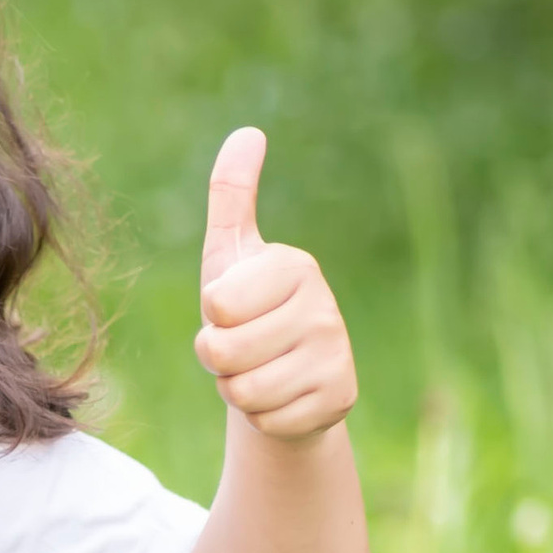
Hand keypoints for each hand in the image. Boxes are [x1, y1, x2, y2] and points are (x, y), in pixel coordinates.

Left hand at [193, 127, 356, 440]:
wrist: (288, 378)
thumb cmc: (250, 309)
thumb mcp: (232, 253)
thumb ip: (232, 195)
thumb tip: (248, 131)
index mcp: (296, 265)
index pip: (218, 304)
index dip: (213, 318)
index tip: (235, 312)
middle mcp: (324, 307)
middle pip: (224, 351)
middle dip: (219, 359)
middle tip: (244, 347)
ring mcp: (336, 355)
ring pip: (243, 391)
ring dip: (237, 389)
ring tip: (260, 370)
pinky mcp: (340, 400)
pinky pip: (267, 421)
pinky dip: (263, 417)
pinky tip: (284, 397)